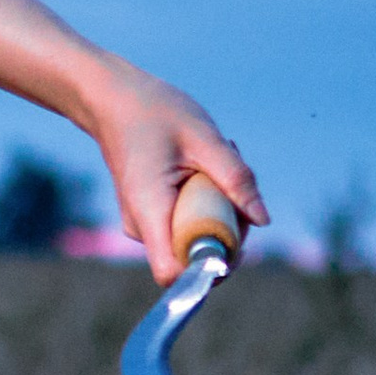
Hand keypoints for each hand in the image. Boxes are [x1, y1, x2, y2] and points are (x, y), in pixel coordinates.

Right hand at [84, 63, 267, 281]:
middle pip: (195, 257)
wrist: (112, 100)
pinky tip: (202, 168)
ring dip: (219, 208)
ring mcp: (144, 224)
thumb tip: (263, 220)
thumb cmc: (153, 113)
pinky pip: (187, 224)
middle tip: (233, 178)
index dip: (212, 266)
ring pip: (195, 239)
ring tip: (216, 161)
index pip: (176, 274)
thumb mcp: (203, 138)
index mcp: (149, 211)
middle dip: (228, 226)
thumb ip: (236, 179)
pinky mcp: (151, 216)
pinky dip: (205, 203)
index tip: (236, 234)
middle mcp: (142, 227)